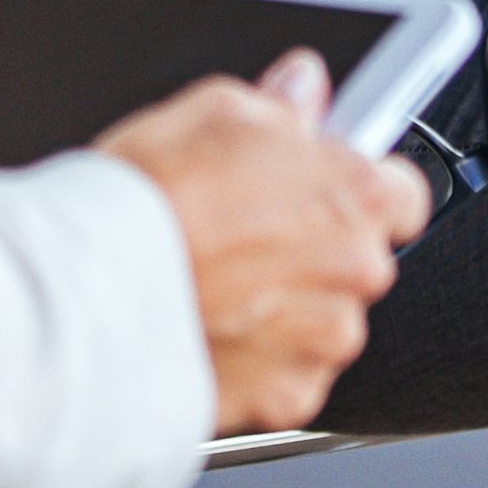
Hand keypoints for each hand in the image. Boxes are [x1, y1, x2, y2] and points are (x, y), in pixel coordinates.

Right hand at [98, 51, 428, 436]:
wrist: (85, 298)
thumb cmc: (144, 205)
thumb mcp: (210, 111)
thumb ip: (278, 104)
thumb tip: (300, 89)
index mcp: (354, 193)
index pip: (402, 192)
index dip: (360, 188)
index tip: (325, 190)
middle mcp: (355, 272)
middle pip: (359, 260)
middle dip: (313, 250)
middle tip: (244, 236)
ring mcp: (324, 341)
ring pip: (323, 322)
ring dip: (286, 309)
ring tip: (214, 287)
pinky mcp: (287, 397)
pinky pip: (286, 375)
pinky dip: (257, 359)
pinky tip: (207, 328)